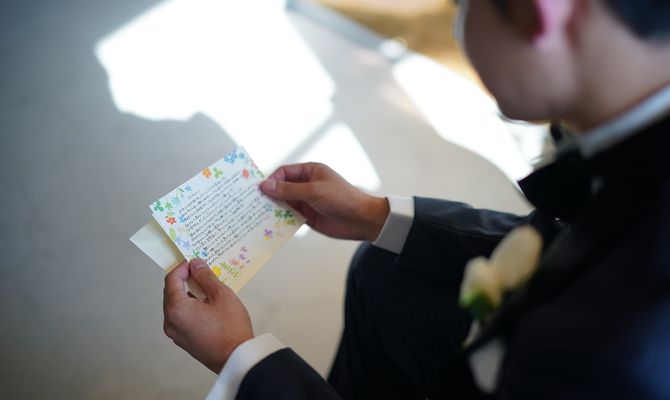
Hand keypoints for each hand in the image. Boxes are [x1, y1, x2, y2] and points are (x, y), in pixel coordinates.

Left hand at [163, 258, 252, 372]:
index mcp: (176, 308)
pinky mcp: (183, 341)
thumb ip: (205, 277)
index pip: (171, 280)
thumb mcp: (221, 295)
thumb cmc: (230, 328)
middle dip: (184, 280)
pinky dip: (190, 308)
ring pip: (176, 306)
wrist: (236, 358)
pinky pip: (181, 318)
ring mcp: (175, 334)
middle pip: (171, 293)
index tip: (194, 262)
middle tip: (201, 273)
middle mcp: (170, 322)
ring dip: (188, 294)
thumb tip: (195, 265)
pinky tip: (206, 305)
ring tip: (207, 289)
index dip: (182, 267)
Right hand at [260, 162, 388, 240]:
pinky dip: (280, 219)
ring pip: (284, 202)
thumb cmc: (341, 198)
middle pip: (282, 187)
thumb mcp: (313, 191)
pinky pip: (289, 216)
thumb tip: (265, 186)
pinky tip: (269, 223)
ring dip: (273, 207)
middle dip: (270, 194)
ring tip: (257, 214)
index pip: (285, 172)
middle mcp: (307, 185)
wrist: (360, 220)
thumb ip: (288, 190)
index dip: (272, 179)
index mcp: (310, 171)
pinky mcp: (307, 216)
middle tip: (252, 202)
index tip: (259, 189)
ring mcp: (307, 201)